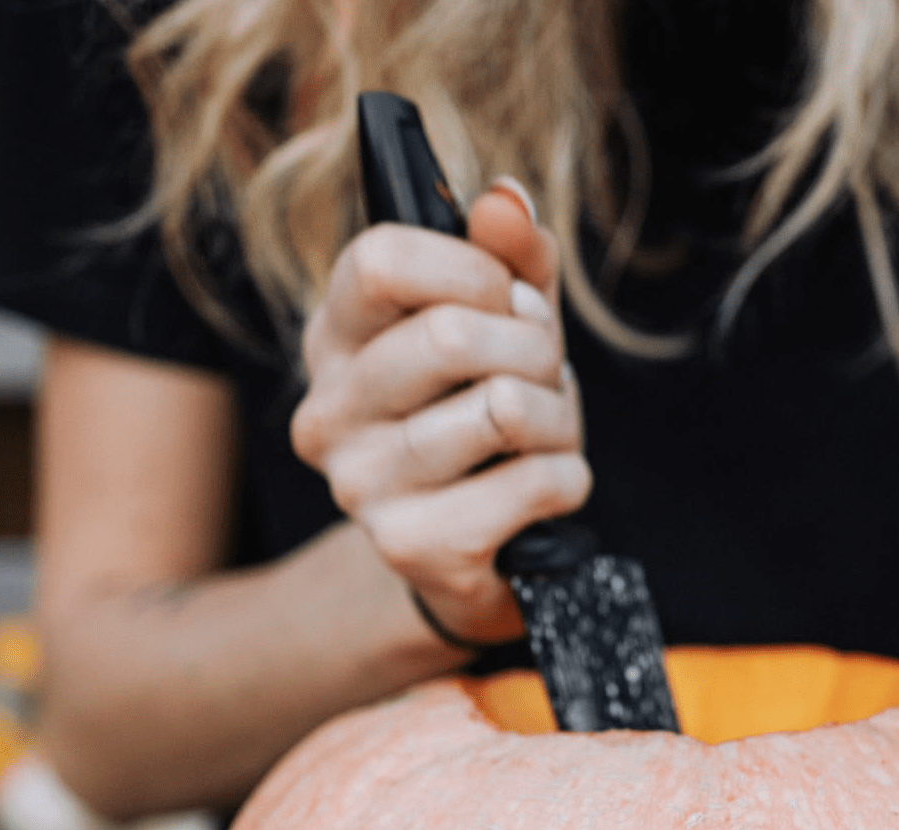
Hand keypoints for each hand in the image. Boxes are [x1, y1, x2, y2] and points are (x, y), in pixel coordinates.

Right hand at [289, 184, 587, 648]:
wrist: (475, 559)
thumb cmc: (484, 426)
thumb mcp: (502, 330)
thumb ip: (509, 259)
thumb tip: (506, 202)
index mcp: (334, 341)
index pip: (380, 259)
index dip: (472, 268)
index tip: (508, 297)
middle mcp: (328, 414)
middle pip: (451, 335)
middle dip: (535, 349)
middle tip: (544, 373)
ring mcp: (363, 487)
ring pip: (505, 410)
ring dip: (560, 419)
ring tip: (547, 434)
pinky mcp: (416, 547)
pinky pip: (538, 481)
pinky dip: (570, 479)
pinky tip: (546, 490)